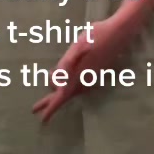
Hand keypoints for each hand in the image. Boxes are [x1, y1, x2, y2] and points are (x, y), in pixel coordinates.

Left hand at [32, 8, 145, 122]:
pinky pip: (78, 84)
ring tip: (48, 87)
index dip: (51, 108)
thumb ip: (66, 64)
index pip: (62, 96)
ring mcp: (91, 78)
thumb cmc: (96, 36)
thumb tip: (56, 82)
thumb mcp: (77, 46)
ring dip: (59, 90)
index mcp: (79, 75)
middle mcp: (85, 80)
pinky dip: (68, 83)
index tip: (42, 119)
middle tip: (35, 109)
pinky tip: (65, 78)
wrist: (118, 33)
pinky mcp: (95, 73)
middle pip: (64, 95)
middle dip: (50, 102)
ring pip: (71, 89)